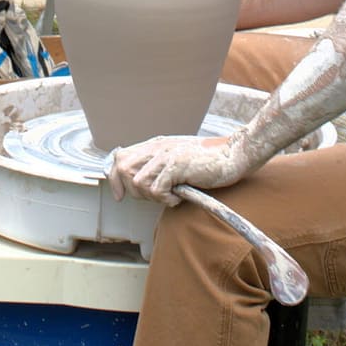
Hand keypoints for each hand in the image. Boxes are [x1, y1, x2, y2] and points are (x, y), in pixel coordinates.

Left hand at [107, 133, 247, 205]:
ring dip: (151, 196)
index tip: (119, 195)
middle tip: (155, 197)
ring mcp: (165, 155)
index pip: (119, 157)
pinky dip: (166, 200)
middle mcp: (156, 147)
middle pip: (123, 169)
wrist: (231, 156)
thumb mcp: (176, 159)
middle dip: (134, 191)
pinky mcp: (176, 166)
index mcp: (154, 145)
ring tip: (169, 196)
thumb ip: (157, 165)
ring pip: (138, 183)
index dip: (114, 178)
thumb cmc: (206, 162)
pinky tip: (179, 198)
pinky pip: (157, 190)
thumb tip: (138, 182)